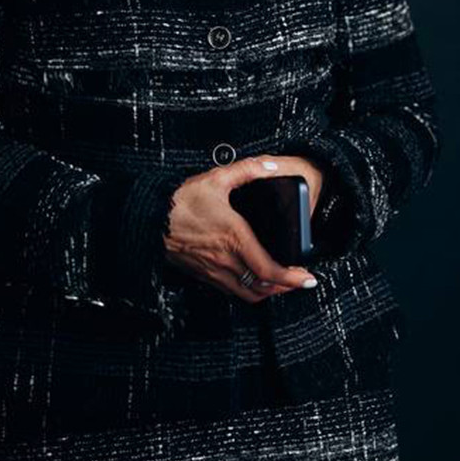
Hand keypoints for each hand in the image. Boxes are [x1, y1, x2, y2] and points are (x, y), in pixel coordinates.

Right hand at [164, 153, 322, 302]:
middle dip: (287, 288)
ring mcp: (215, 271)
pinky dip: (250, 291)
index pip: (270, 270)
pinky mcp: (205, 275)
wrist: (151, 220)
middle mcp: (227, 260)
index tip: (308, 278)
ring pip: (249, 294)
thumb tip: (270, 166)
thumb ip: (247, 170)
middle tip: (300, 280)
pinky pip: (232, 292)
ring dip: (269, 292)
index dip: (293, 278)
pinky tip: (255, 280)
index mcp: (235, 238)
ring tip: (282, 283)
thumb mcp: (216, 179)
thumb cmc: (182, 201)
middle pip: (264, 287)